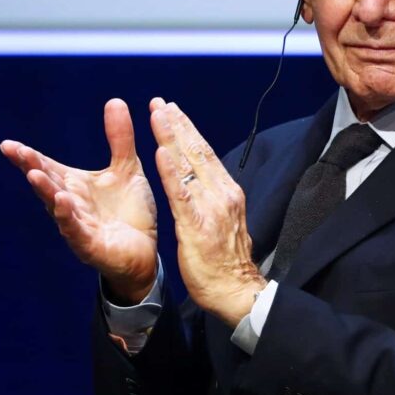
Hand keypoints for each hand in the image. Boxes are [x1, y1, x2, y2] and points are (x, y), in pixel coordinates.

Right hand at [0, 98, 157, 302]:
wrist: (145, 251)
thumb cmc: (130, 211)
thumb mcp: (127, 168)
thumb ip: (120, 138)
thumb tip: (115, 100)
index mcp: (74, 184)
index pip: (47, 166)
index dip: (28, 156)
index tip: (7, 144)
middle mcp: (70, 203)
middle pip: (46, 182)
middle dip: (31, 167)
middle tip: (15, 151)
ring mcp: (76, 225)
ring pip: (56, 206)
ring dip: (46, 191)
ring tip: (34, 174)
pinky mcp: (89, 245)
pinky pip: (75, 230)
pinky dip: (67, 217)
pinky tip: (61, 202)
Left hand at [149, 98, 265, 326]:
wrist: (236, 291)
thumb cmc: (225, 262)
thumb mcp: (222, 221)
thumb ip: (212, 199)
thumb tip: (200, 181)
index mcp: (226, 192)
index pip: (205, 154)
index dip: (188, 131)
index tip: (173, 111)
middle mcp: (221, 193)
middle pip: (197, 151)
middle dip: (178, 125)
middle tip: (161, 102)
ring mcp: (210, 208)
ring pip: (189, 165)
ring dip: (172, 137)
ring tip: (158, 115)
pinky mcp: (197, 225)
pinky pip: (181, 194)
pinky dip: (170, 171)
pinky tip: (160, 153)